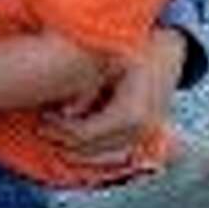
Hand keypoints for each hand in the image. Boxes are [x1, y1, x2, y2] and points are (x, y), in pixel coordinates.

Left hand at [37, 27, 185, 167]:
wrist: (168, 52)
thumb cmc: (134, 51)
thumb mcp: (106, 64)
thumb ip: (85, 90)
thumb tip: (64, 113)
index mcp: (130, 114)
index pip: (85, 134)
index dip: (59, 130)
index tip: (41, 119)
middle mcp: (139, 131)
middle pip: (92, 149)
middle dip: (63, 142)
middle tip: (41, 128)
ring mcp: (144, 136)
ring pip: (102, 156)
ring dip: (77, 151)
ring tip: (54, 136)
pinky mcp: (145, 136)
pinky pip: (115, 153)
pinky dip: (93, 151)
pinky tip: (75, 143)